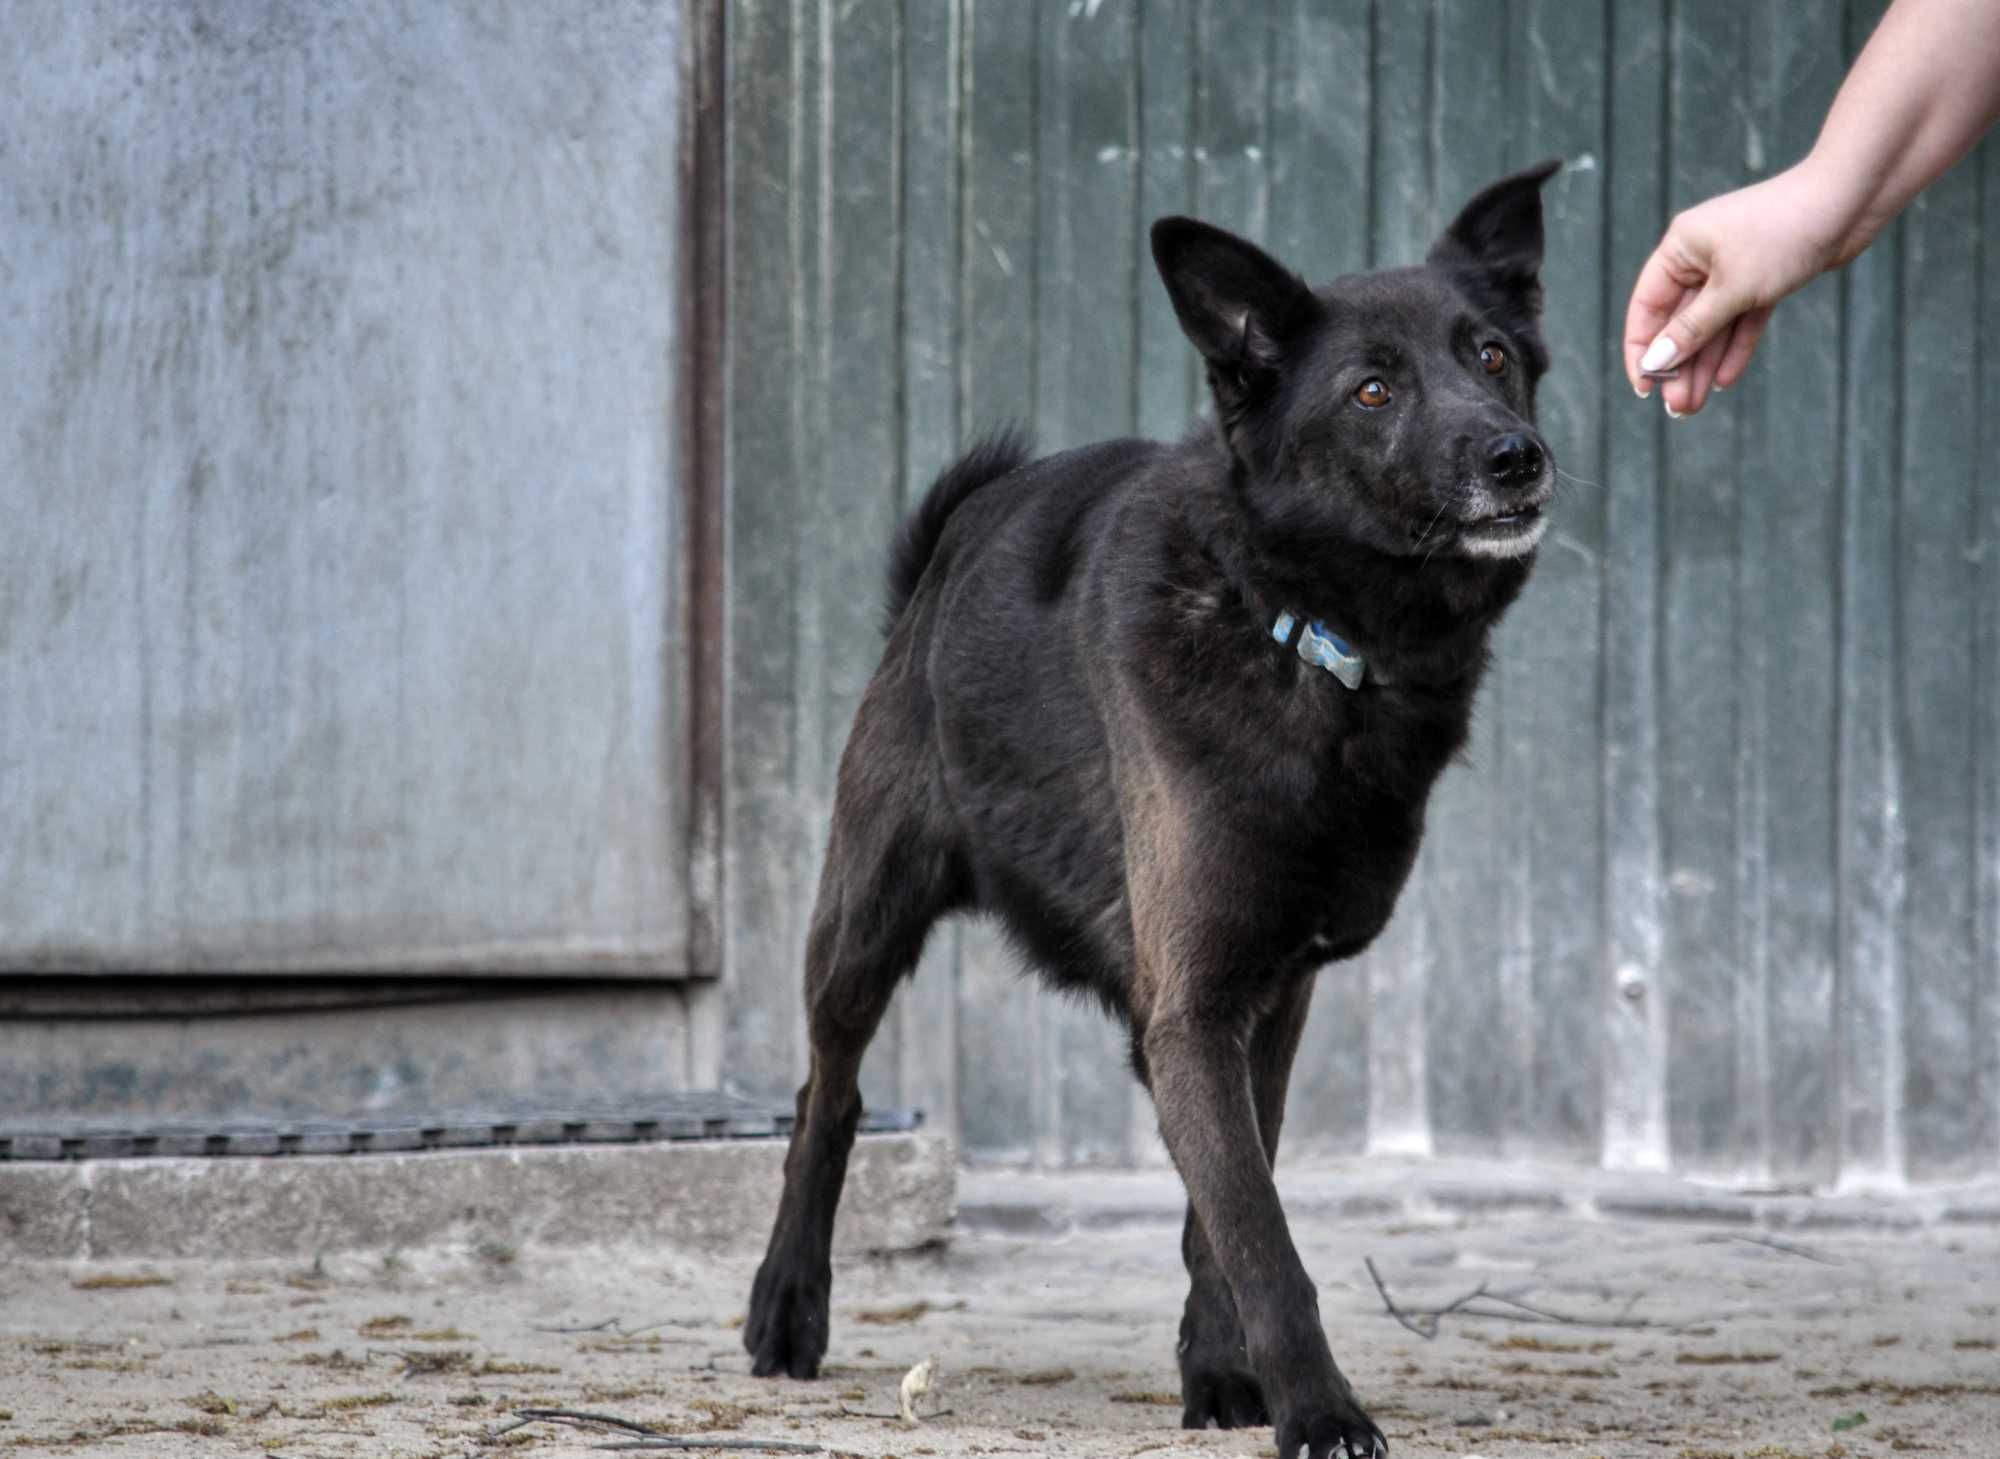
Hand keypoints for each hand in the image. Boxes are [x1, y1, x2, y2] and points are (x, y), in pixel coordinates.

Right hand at [1622, 163, 1860, 415]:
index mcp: (1680, 248)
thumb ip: (1692, 329)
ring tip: (1695, 406)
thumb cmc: (1783, 234)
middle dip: (1679, 366)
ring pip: (1711, 326)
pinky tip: (1725, 379)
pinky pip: (1741, 319)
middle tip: (1678, 408)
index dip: (1642, 349)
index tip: (1644, 389)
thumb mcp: (1732, 289)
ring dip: (1704, 365)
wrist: (1849, 202)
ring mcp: (1733, 269)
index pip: (1647, 307)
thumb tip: (1655, 363)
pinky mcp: (1764, 278)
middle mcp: (1701, 258)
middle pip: (1679, 322)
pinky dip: (1735, 347)